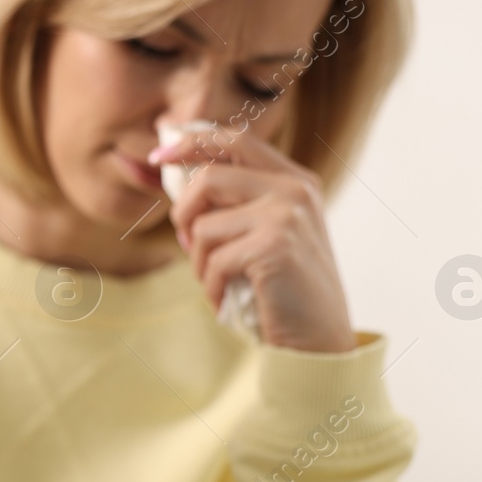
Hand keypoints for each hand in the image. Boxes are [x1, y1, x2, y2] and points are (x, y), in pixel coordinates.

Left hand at [151, 127, 355, 353]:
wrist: (320, 341)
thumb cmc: (286, 292)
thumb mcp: (269, 236)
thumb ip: (240, 206)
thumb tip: (183, 186)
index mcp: (295, 181)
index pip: (236, 140)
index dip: (192, 143)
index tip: (161, 156)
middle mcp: (294, 190)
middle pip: (210, 178)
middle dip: (184, 214)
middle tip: (186, 245)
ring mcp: (286, 215)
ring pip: (204, 226)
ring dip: (198, 262)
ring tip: (217, 283)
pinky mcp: (273, 246)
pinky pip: (213, 261)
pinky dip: (211, 288)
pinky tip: (226, 301)